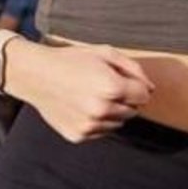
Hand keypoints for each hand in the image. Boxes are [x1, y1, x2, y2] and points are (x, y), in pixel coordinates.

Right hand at [5, 42, 153, 142]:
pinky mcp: (79, 135)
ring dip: (112, 111)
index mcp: (112, 88)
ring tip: (92, 96)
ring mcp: (90, 125)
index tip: (121, 80)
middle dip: (125, 99)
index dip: (135, 86)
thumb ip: (134, 70)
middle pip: (133, 111)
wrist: (36, 75)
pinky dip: (97, 121)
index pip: (144, 96)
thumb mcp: (105, 53)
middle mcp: (102, 110)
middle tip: (104, 86)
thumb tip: (151, 89)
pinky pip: (101, 131)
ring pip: (119, 123)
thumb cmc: (71, 60)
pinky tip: (82, 106)